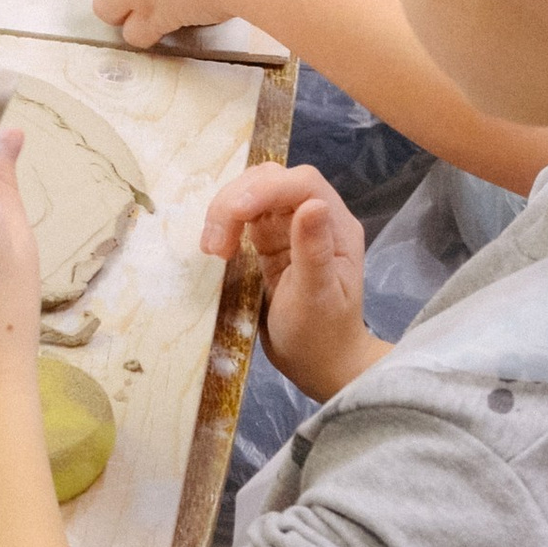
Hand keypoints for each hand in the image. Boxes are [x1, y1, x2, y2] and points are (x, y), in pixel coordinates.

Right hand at [200, 165, 385, 400]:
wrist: (319, 365)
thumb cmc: (322, 336)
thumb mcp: (317, 297)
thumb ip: (313, 249)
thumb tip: (312, 204)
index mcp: (336, 226)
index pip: (301, 183)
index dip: (265, 187)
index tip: (233, 213)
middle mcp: (313, 218)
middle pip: (271, 181)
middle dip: (236, 200)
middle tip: (216, 244)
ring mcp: (289, 229)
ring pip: (251, 194)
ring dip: (224, 213)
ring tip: (212, 251)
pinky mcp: (268, 242)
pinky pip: (241, 217)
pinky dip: (222, 226)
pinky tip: (214, 250)